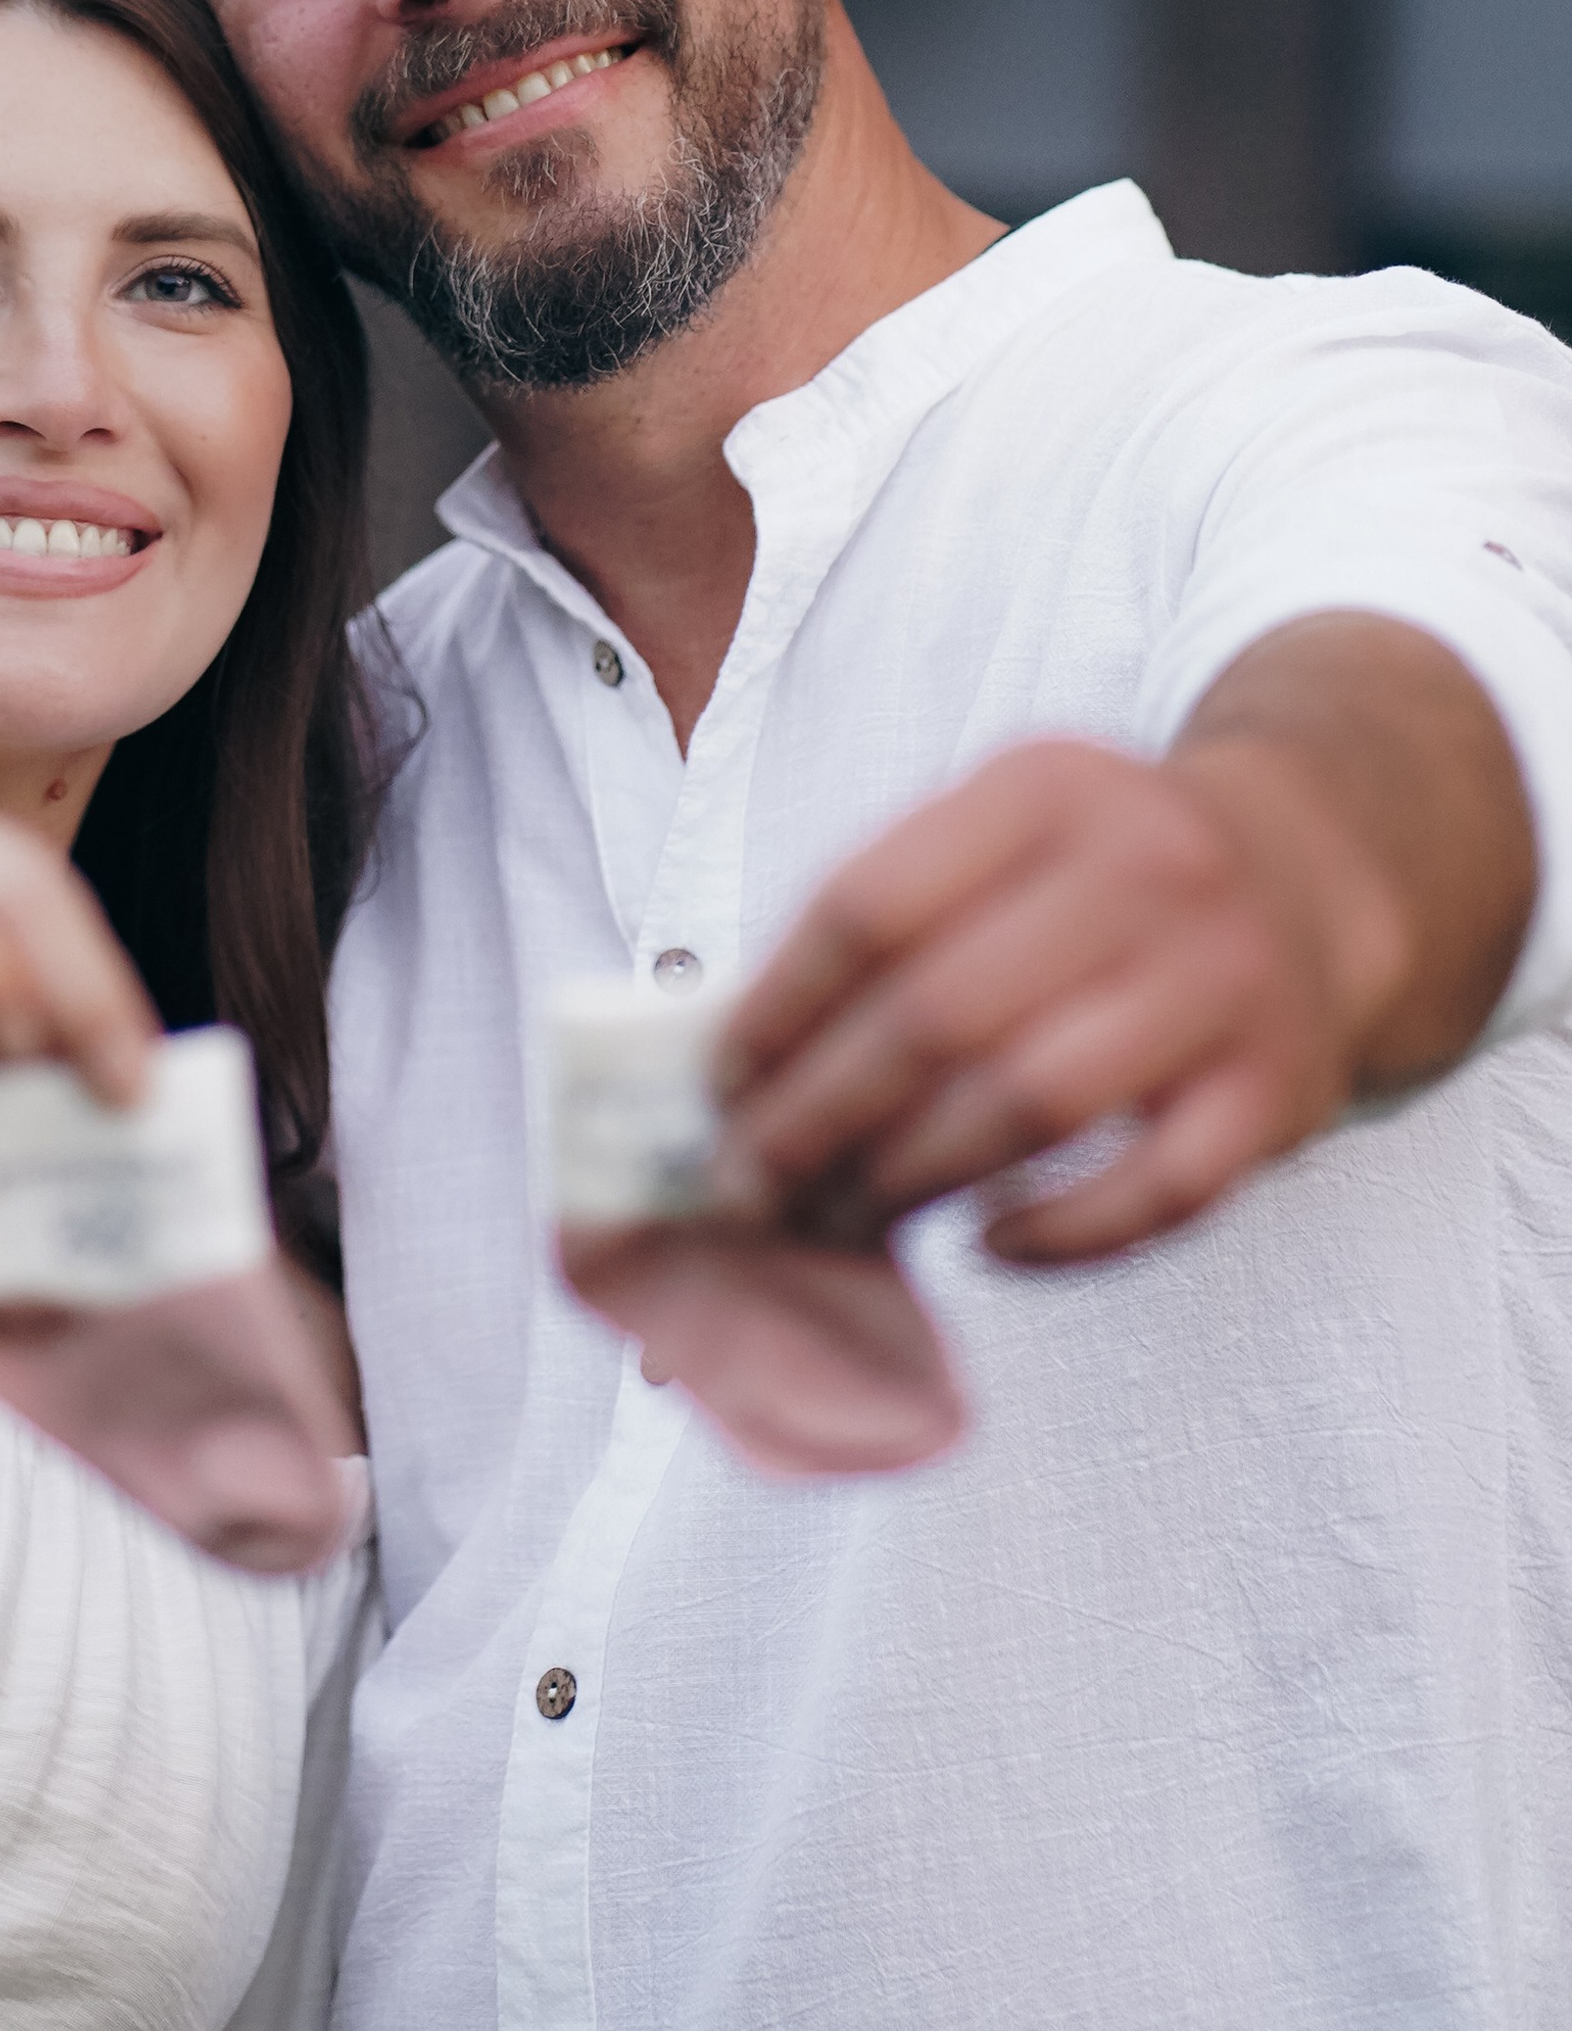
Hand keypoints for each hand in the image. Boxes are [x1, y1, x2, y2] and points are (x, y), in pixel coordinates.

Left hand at [715, 730, 1411, 1268]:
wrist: (1312, 872)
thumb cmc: (1101, 874)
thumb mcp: (1003, 832)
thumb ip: (886, 910)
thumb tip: (733, 1053)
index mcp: (1043, 787)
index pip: (869, 905)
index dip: (777, 1009)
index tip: (718, 1088)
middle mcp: (1143, 867)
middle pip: (940, 1014)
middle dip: (822, 1116)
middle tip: (756, 1184)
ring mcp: (1221, 978)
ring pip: (1033, 1102)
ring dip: (914, 1178)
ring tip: (843, 1218)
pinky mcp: (1281, 1088)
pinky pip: (1155, 1191)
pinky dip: (1059, 1234)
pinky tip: (986, 1243)